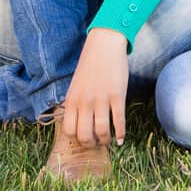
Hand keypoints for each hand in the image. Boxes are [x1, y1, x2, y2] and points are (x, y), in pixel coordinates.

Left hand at [63, 28, 128, 146]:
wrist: (104, 46)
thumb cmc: (90, 66)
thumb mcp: (76, 86)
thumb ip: (75, 104)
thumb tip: (78, 124)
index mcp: (72, 100)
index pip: (69, 131)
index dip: (77, 139)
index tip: (84, 140)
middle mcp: (84, 102)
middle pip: (84, 135)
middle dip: (91, 144)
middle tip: (97, 144)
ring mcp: (101, 99)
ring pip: (101, 130)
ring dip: (106, 140)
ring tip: (109, 141)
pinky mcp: (117, 95)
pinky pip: (119, 120)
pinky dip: (121, 133)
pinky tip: (121, 138)